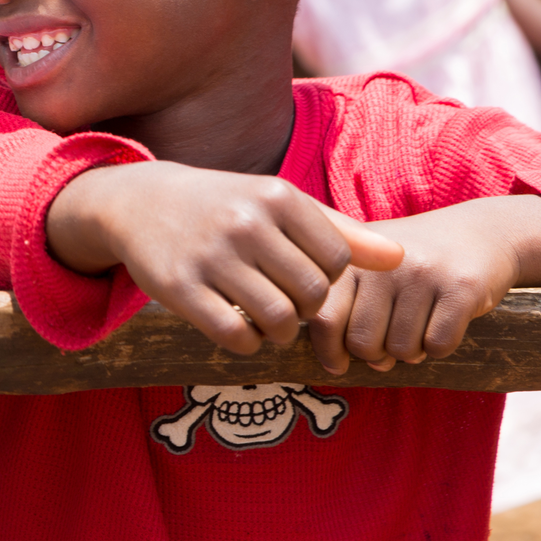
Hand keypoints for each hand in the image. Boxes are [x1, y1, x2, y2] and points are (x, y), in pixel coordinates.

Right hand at [47, 162, 403, 353]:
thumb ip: (340, 232)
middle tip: (284, 303)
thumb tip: (402, 258)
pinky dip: (248, 343)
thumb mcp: (277, 204)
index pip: (337, 262)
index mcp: (277, 197)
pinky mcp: (179, 287)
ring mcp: (210, 255)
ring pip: (279, 320)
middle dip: (306, 310)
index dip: (327, 281)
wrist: (139, 201)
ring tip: (266, 320)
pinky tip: (239, 328)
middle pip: (312, 295)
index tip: (301, 276)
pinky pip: (237, 336)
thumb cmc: (224, 206)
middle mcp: (245, 222)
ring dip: (280, 333)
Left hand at [309, 194, 540, 375]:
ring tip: (417, 326)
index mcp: (350, 259)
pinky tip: (442, 324)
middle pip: (363, 344)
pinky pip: (438, 346)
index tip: (339, 362)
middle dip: (376, 355)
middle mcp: (381, 264)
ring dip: (411, 352)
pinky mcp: (461, 288)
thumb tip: (335, 364)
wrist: (478, 232)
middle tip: (389, 339)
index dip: (329, 351)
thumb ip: (340, 307)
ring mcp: (421, 273)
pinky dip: (439, 348)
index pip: (324, 319)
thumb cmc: (410, 263)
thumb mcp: (367, 269)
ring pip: (402, 350)